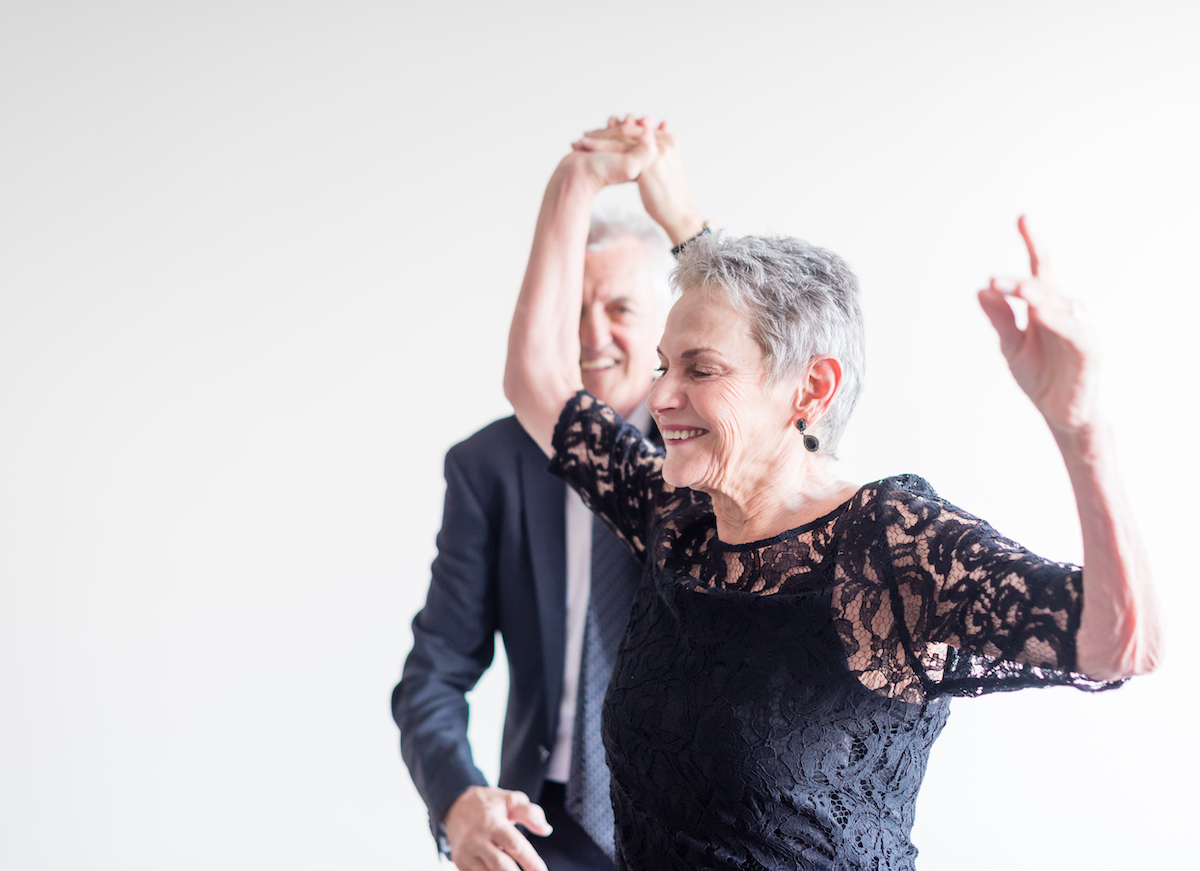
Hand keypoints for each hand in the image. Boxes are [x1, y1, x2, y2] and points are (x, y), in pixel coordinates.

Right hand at [442, 786, 551, 870]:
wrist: (455, 805)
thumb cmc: (489, 804)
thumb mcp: (510, 800)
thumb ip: (530, 813)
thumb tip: (546, 830)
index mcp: (492, 822)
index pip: (515, 845)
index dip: (531, 861)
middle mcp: (476, 838)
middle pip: (501, 865)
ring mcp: (466, 852)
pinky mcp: (459, 862)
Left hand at [575, 116, 705, 244]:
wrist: (679, 215)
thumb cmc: (668, 199)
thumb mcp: (660, 173)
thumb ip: (650, 158)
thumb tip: (637, 155)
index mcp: (667, 140)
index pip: (636, 130)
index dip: (616, 130)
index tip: (598, 133)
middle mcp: (663, 141)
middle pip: (627, 132)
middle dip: (604, 133)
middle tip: (584, 135)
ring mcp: (656, 150)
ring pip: (621, 139)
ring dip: (598, 139)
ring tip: (580, 142)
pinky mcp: (648, 163)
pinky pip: (619, 152)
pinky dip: (601, 149)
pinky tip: (586, 149)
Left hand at [977, 216, 1098, 436]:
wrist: (1060, 414)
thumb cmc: (1040, 377)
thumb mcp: (1011, 346)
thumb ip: (1000, 319)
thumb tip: (982, 290)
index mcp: (1046, 309)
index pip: (1039, 271)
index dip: (1033, 244)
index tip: (1023, 218)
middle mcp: (1066, 314)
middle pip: (1044, 288)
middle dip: (1019, 283)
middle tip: (993, 280)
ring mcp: (1080, 331)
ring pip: (1061, 306)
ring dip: (1037, 297)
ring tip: (1017, 290)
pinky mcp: (1090, 353)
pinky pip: (1075, 333)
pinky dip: (1058, 322)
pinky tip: (1039, 313)